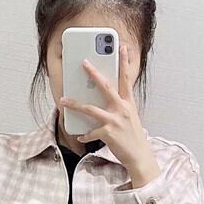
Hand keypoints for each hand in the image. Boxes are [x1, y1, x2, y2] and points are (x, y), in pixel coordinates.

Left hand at [59, 45, 160, 187]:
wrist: (139, 156)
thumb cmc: (133, 137)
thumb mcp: (130, 117)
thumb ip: (119, 107)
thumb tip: (105, 100)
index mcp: (128, 103)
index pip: (126, 79)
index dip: (124, 62)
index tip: (123, 47)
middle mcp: (122, 109)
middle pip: (106, 87)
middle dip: (94, 74)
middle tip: (84, 62)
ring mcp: (115, 120)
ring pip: (91, 109)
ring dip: (75, 104)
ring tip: (64, 100)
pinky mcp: (108, 133)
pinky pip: (91, 131)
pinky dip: (85, 134)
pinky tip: (81, 136)